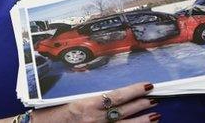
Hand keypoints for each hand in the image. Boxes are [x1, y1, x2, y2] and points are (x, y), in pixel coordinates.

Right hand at [31, 82, 158, 121]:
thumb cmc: (49, 113)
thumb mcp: (67, 99)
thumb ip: (86, 96)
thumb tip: (103, 91)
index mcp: (87, 105)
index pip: (117, 96)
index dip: (134, 91)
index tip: (147, 85)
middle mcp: (95, 119)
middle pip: (124, 111)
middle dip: (141, 104)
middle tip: (155, 98)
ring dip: (141, 120)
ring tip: (155, 115)